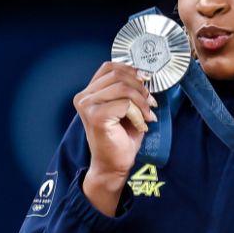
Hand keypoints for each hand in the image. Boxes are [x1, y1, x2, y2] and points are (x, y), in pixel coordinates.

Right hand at [72, 62, 158, 179]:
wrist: (112, 166)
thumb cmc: (120, 138)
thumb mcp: (124, 107)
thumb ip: (127, 89)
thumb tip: (144, 75)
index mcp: (88, 92)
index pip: (109, 67)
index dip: (130, 70)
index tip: (145, 81)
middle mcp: (83, 97)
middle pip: (118, 76)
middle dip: (140, 88)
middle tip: (150, 104)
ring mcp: (87, 106)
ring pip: (123, 88)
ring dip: (141, 102)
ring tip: (146, 116)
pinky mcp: (96, 116)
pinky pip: (125, 104)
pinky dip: (138, 114)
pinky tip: (140, 126)